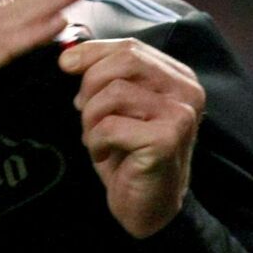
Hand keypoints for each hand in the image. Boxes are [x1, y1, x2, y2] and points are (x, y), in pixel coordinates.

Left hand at [59, 38, 204, 237]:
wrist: (148, 206)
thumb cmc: (128, 153)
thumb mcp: (115, 106)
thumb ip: (103, 74)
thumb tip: (67, 53)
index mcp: (177, 77)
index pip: (130, 47)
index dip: (92, 52)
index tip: (65, 65)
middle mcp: (187, 90)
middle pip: (124, 61)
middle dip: (91, 85)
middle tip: (85, 112)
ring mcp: (181, 114)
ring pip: (113, 92)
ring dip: (91, 118)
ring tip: (97, 138)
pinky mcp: (167, 139)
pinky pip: (111, 125)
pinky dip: (97, 140)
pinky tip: (105, 154)